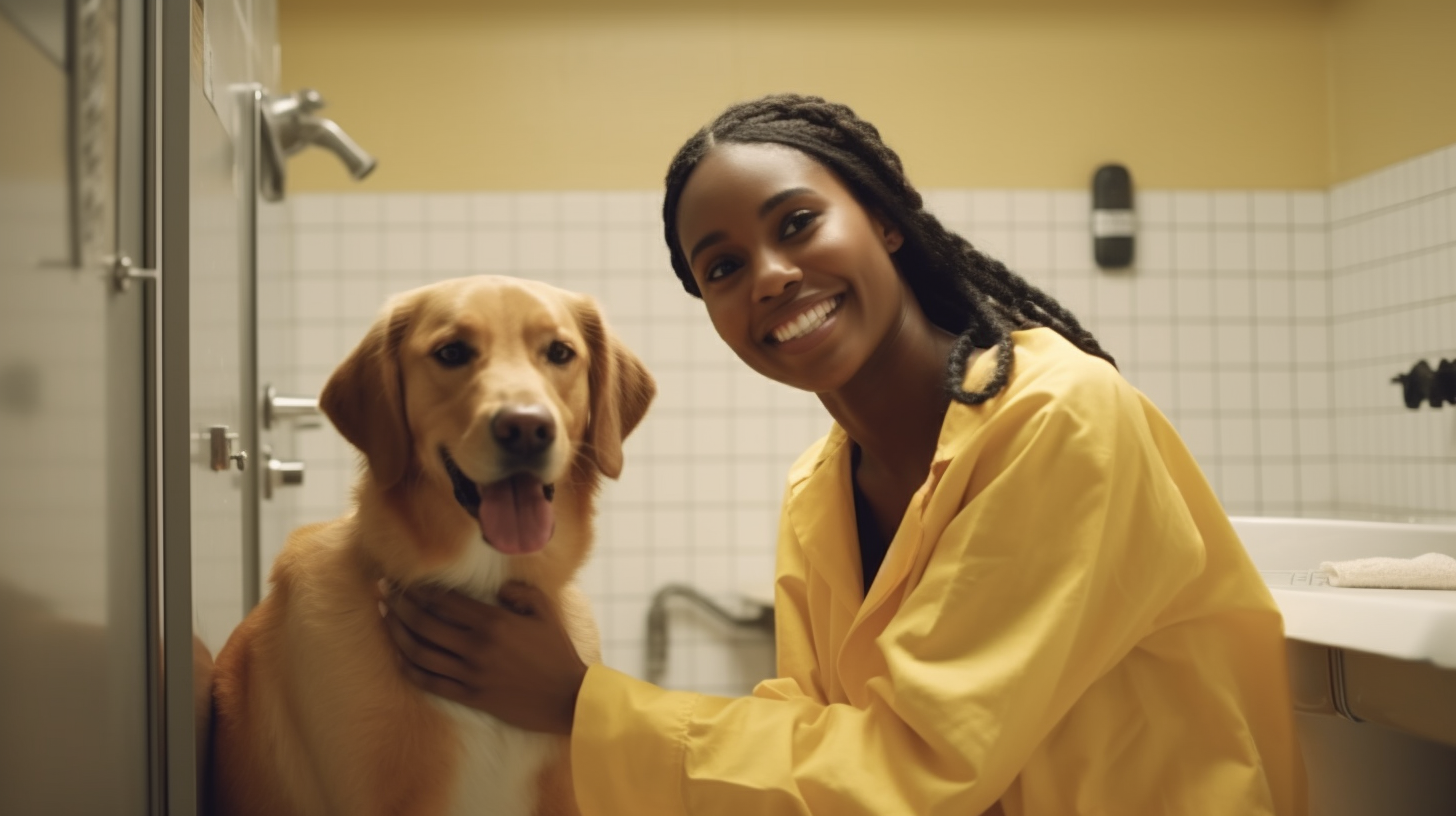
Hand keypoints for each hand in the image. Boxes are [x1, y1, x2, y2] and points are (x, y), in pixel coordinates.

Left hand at [377, 580, 587, 734]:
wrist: (567, 698)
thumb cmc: (557, 652)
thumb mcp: (546, 611)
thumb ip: (519, 592)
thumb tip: (496, 589)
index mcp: (493, 622)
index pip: (443, 601)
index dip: (417, 589)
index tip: (401, 580)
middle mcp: (477, 647)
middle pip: (424, 623)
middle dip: (398, 605)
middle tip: (383, 592)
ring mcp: (471, 674)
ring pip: (420, 651)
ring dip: (397, 632)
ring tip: (385, 618)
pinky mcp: (470, 696)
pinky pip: (429, 682)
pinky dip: (409, 667)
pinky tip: (399, 655)